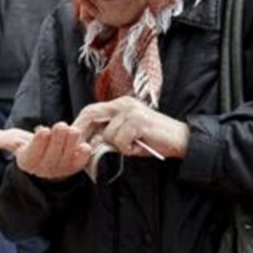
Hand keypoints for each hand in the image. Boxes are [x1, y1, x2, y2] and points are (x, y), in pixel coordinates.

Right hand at [0, 122, 91, 180]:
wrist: (47, 162)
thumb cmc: (31, 148)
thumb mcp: (14, 141)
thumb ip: (1, 139)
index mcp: (28, 162)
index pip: (33, 154)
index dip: (38, 143)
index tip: (42, 130)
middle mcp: (44, 169)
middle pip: (51, 156)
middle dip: (57, 140)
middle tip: (61, 126)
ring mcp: (60, 170)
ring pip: (65, 158)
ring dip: (70, 145)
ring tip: (73, 131)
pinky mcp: (74, 168)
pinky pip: (79, 165)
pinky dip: (83, 157)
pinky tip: (86, 147)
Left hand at [72, 96, 190, 158]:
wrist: (182, 140)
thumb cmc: (153, 140)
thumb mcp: (127, 135)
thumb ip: (109, 135)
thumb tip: (88, 144)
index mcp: (120, 104)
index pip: (91, 110)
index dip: (79, 124)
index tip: (70, 137)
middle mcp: (123, 104)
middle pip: (91, 113)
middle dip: (82, 131)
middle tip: (79, 147)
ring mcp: (131, 111)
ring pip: (108, 134)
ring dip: (119, 147)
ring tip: (135, 145)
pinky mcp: (137, 121)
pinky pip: (120, 142)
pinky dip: (129, 149)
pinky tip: (141, 145)